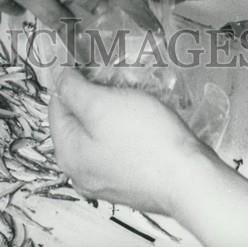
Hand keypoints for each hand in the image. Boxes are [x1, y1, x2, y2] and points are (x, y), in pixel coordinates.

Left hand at [49, 66, 201, 214]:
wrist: (190, 180)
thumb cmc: (146, 142)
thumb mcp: (101, 105)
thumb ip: (73, 89)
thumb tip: (56, 77)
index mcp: (68, 155)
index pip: (56, 106)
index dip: (71, 81)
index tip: (88, 65)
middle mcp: (82, 173)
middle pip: (77, 121)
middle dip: (93, 97)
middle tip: (114, 82)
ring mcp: (107, 180)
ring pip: (99, 132)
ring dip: (111, 111)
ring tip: (131, 98)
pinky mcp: (130, 181)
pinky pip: (118, 146)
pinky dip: (126, 129)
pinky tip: (142, 121)